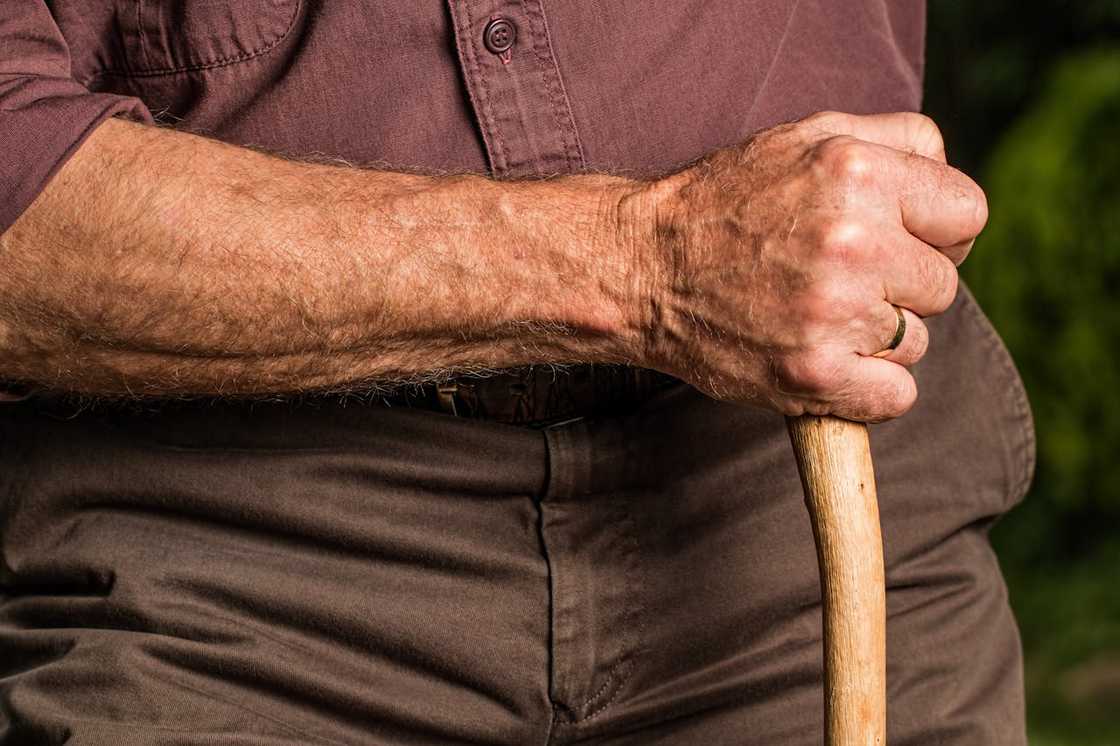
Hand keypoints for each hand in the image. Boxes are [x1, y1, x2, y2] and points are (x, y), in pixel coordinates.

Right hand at [626, 111, 987, 420]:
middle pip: (942, 285)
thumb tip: (950, 181)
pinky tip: (824, 359)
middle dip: (900, 285)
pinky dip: (868, 389)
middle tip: (839, 280)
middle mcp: (852, 241)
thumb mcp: (805, 136)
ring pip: (915, 342)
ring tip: (814, 315)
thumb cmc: (724, 201)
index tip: (900, 244)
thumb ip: (895, 140)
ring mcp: (832, 312)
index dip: (938, 232)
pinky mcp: (812, 374)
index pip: (968, 215)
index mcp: (858, 172)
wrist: (641, 266)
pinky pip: (896, 396)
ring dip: (876, 337)